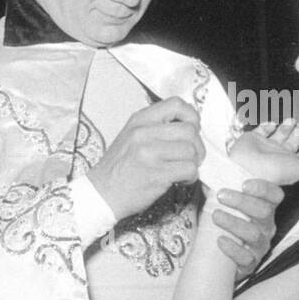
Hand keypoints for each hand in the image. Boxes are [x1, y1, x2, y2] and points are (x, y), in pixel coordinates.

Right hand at [86, 98, 204, 219]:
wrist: (101, 194)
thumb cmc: (119, 168)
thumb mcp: (131, 136)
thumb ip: (156, 127)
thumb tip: (189, 127)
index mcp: (139, 120)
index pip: (176, 104)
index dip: (191, 117)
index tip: (192, 130)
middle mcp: (143, 133)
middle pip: (189, 129)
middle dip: (197, 145)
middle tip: (192, 156)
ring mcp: (149, 153)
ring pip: (191, 150)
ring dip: (194, 163)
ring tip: (183, 170)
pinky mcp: (156, 174)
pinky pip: (189, 169)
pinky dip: (191, 176)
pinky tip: (181, 180)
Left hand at [213, 179, 282, 278]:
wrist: (214, 257)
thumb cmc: (221, 222)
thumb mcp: (223, 202)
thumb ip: (221, 184)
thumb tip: (206, 161)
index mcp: (264, 207)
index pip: (274, 195)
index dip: (263, 188)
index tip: (244, 183)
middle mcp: (266, 226)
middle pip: (264, 212)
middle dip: (242, 202)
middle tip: (221, 195)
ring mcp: (259, 246)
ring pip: (254, 234)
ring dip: (234, 223)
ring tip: (215, 216)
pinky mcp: (250, 264)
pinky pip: (246, 259)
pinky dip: (233, 249)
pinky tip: (219, 241)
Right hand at [228, 118, 298, 184]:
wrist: (244, 167)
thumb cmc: (272, 171)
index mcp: (290, 163)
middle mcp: (278, 155)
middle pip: (293, 141)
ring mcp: (266, 146)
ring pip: (279, 133)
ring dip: (287, 126)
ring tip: (293, 118)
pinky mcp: (253, 138)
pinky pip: (262, 129)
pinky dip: (268, 125)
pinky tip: (273, 122)